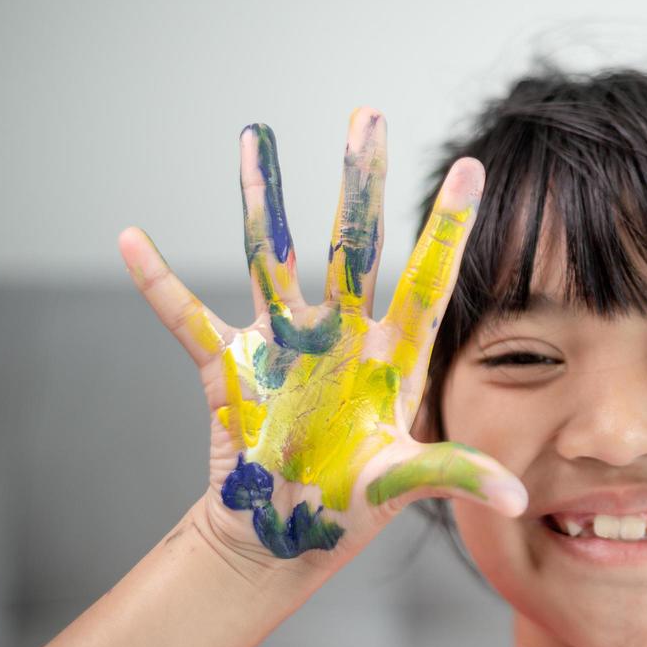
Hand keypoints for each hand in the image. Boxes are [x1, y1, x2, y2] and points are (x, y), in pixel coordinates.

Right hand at [119, 108, 526, 565]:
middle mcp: (340, 333)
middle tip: (367, 114)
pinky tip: (131, 239)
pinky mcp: (230, 367)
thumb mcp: (404, 484)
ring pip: (269, 255)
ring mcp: (284, 344)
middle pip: (352, 243)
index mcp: (392, 354)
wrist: (286, 532)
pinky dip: (157, 282)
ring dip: (259, 197)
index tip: (469, 166)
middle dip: (359, 181)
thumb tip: (516, 501)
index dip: (447, 227)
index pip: (428, 278)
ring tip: (255, 135)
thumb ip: (455, 476)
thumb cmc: (353, 506)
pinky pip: (185, 317)